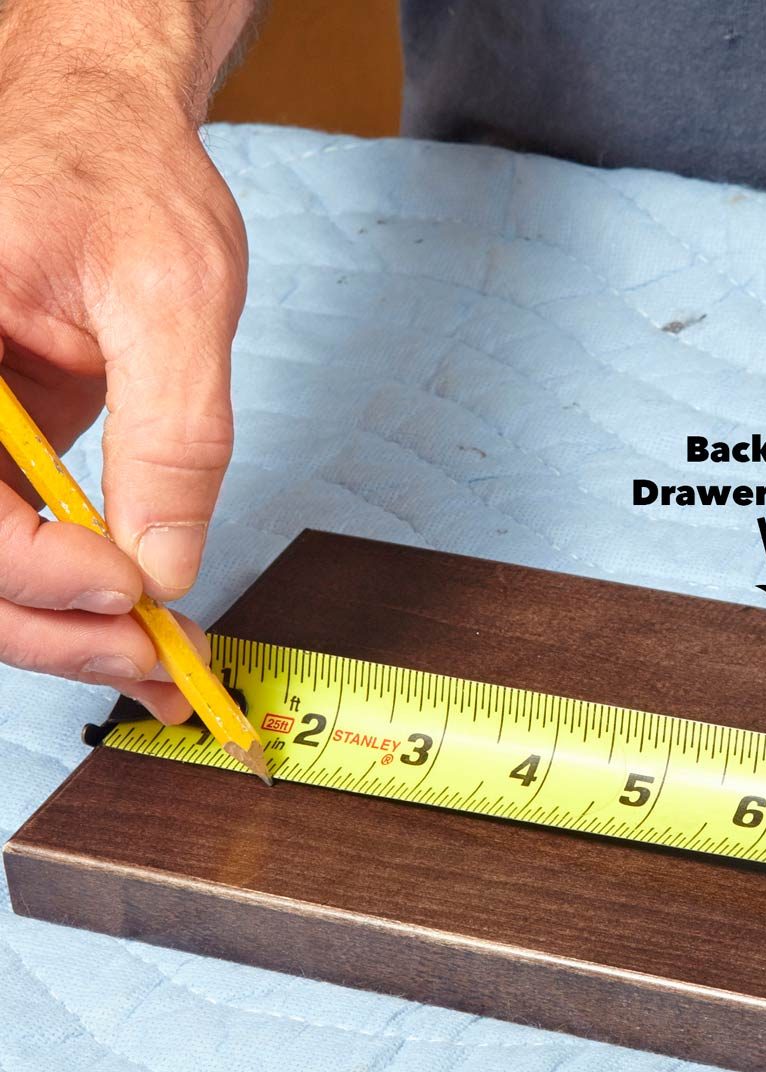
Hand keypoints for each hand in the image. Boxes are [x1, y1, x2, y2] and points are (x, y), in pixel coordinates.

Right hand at [0, 20, 247, 720]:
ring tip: (163, 664)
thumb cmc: (123, 176)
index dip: (33, 567)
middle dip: (55, 625)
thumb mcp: (171, 292)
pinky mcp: (1, 453)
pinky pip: (26, 542)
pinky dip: (83, 594)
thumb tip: (165, 565)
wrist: (114, 137)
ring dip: (72, 630)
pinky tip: (143, 626)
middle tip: (155, 662)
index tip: (131, 588)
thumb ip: (173, 433)